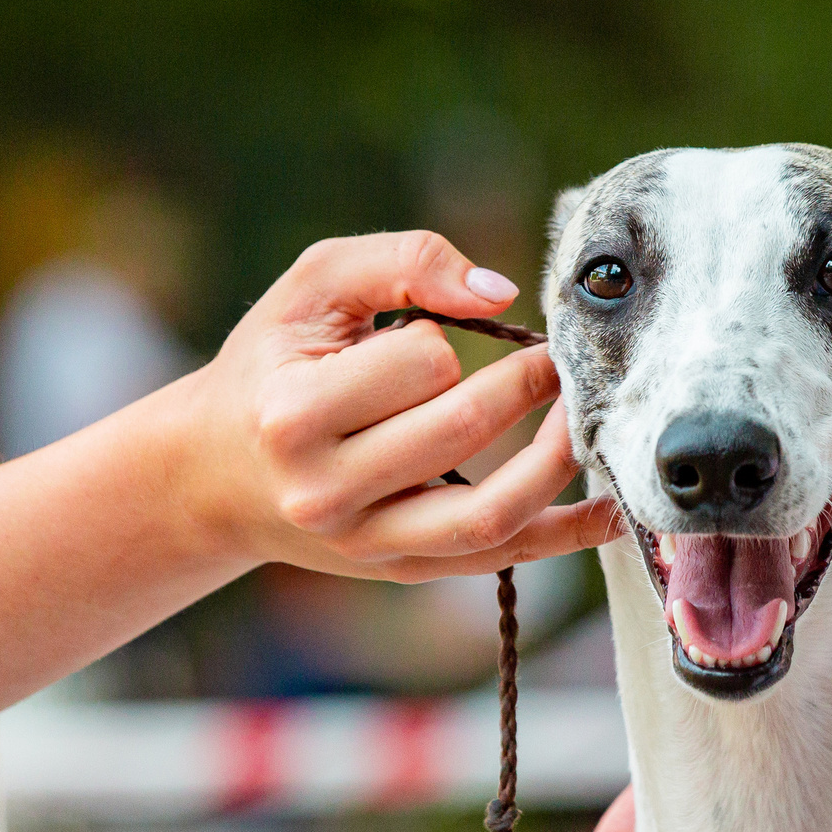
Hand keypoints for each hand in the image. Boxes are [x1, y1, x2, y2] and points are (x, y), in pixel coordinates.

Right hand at [180, 230, 620, 580]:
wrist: (217, 471)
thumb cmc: (273, 362)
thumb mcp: (314, 285)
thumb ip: (405, 261)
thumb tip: (499, 291)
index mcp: (292, 414)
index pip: (418, 364)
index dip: (444, 337)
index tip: (436, 333)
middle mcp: (326, 491)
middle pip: (461, 430)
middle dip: (523, 383)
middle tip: (554, 356)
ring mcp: (368, 543)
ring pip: (492, 513)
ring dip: (558, 458)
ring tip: (579, 411)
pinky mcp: (404, 570)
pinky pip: (502, 558)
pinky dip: (568, 536)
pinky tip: (615, 510)